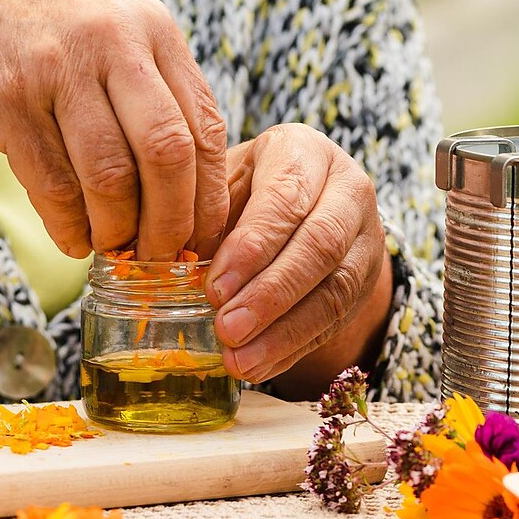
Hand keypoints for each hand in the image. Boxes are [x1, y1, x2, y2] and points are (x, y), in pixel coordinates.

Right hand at [0, 0, 229, 259]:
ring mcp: (59, 67)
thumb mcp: (112, 34)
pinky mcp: (9, 95)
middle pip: (167, 155)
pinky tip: (71, 240)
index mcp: (154, 31)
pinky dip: (67, 224)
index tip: (199, 239)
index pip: (205, 130)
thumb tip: (189, 195)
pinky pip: (51, 181)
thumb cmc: (40, 24)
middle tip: (157, 257)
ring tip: (109, 248)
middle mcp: (115, 43)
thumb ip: (155, 96)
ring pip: (109, 175)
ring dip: (114, 229)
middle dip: (169, 223)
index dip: (207, 198)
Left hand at [207, 124, 394, 396]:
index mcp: (304, 152)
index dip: (253, 246)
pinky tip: (260, 367)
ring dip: (284, 332)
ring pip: (335, 289)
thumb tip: (152, 260)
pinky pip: (336, 320)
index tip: (215, 287)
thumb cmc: (244, 190)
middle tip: (227, 329)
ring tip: (240, 361)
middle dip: (271, 293)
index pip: (287, 197)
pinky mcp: (366, 281)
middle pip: (321, 245)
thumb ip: (198, 217)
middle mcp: (347, 189)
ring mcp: (365, 237)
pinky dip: (293, 348)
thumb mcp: (220, 184)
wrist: (299, 205)